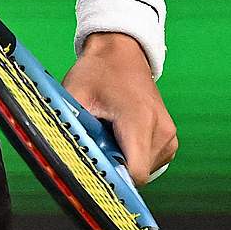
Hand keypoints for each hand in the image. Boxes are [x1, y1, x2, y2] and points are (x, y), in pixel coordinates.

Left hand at [60, 32, 177, 185]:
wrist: (121, 51)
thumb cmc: (97, 71)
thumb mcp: (74, 95)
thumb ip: (70, 127)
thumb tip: (60, 156)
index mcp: (140, 120)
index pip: (134, 173)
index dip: (112, 178)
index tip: (94, 168)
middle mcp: (162, 131)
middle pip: (136, 174)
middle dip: (114, 165)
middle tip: (98, 139)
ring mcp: (169, 136)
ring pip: (142, 171)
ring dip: (122, 159)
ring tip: (110, 132)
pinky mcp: (170, 139)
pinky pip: (149, 163)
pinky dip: (132, 155)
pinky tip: (121, 134)